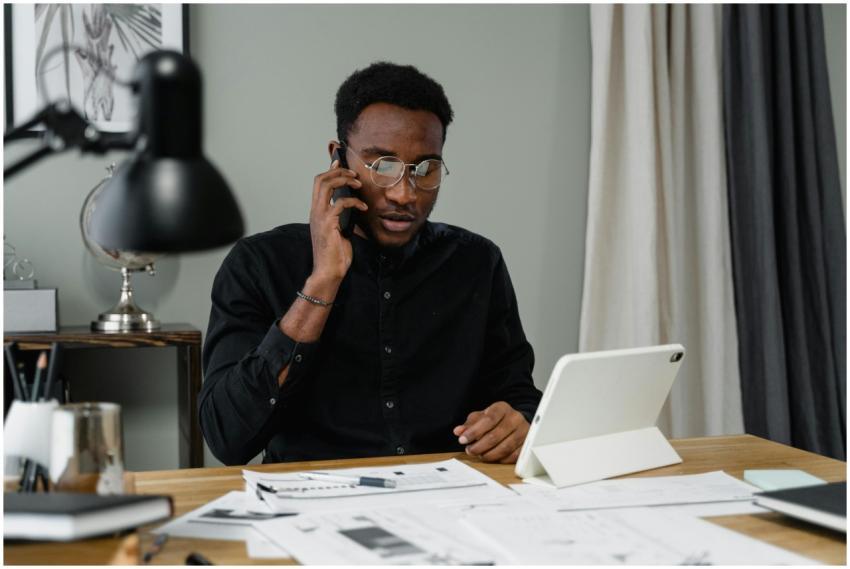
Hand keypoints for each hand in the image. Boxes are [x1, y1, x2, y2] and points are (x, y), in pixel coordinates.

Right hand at [309, 159, 366, 281]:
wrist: (329, 271)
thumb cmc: (335, 254)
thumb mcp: (340, 230)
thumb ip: (342, 217)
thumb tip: (352, 207)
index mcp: (317, 211)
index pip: (319, 184)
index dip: (330, 170)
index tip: (340, 163)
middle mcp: (315, 211)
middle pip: (320, 179)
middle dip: (338, 171)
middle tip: (354, 174)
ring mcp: (320, 217)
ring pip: (326, 186)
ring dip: (343, 180)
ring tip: (358, 184)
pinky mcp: (328, 224)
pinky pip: (341, 204)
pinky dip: (355, 202)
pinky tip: (364, 208)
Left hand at [452, 401, 529, 463]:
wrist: (515, 421)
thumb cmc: (496, 419)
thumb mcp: (481, 417)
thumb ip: (470, 424)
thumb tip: (458, 431)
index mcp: (502, 408)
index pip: (488, 420)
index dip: (474, 431)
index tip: (463, 439)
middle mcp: (515, 418)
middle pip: (495, 436)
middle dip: (479, 446)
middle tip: (469, 450)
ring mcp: (523, 432)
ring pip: (504, 448)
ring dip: (489, 454)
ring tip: (479, 454)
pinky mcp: (527, 444)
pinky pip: (513, 456)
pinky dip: (500, 459)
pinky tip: (492, 457)